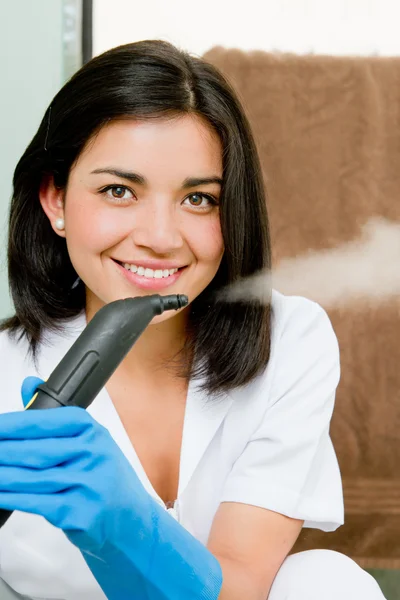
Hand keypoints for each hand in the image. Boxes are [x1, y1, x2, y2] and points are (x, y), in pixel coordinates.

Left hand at [0, 379, 150, 551]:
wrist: (133, 520)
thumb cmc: (108, 479)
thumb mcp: (92, 442)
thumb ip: (57, 416)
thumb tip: (29, 385)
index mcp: (94, 432)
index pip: (50, 420)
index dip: (16, 423)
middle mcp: (93, 455)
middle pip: (36, 451)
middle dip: (3, 451)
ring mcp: (88, 485)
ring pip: (32, 478)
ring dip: (2, 475)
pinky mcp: (79, 513)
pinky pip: (35, 503)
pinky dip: (10, 497)